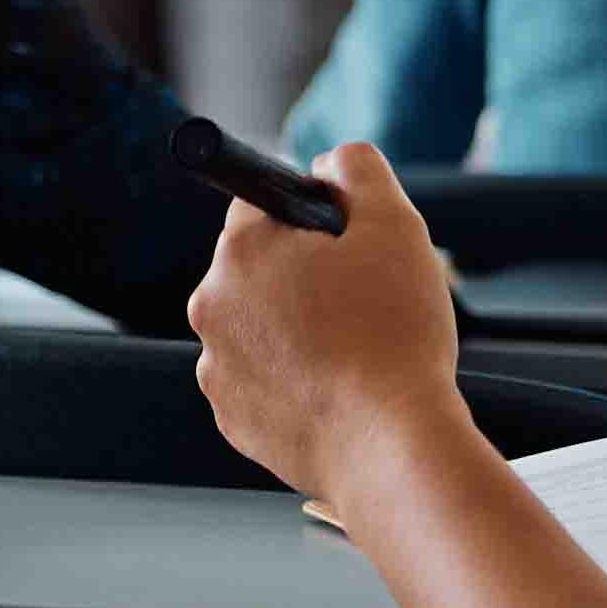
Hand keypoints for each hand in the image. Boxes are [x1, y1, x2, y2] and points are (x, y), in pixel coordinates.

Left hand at [186, 141, 461, 500]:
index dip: (311, 221)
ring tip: (356, 354)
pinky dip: (295, 383)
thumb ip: (358, 170)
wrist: (391, 446)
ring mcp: (216, 367)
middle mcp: (211, 305)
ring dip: (298, 331)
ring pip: (261, 328)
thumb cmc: (395, 336)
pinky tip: (339, 392)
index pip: (261, 207)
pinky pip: (263, 383)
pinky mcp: (232, 418)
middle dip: (306, 279)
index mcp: (240, 250)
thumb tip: (331, 161)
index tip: (344, 247)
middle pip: (259, 269)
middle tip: (363, 305)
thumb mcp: (394, 225)